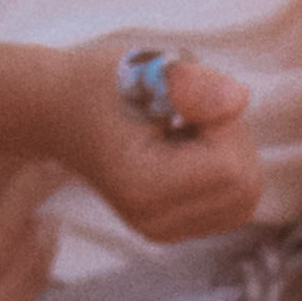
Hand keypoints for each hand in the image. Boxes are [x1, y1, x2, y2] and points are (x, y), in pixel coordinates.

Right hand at [59, 46, 262, 244]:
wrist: (56, 112)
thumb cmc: (98, 84)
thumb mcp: (143, 68)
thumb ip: (193, 81)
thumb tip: (240, 99)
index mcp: (144, 187)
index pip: (230, 168)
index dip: (224, 123)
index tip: (187, 99)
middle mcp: (154, 222)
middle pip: (245, 188)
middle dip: (232, 139)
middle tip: (189, 111)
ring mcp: (163, 232)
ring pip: (244, 198)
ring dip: (230, 154)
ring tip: (187, 129)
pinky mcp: (173, 229)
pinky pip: (230, 204)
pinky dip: (223, 171)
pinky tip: (186, 149)